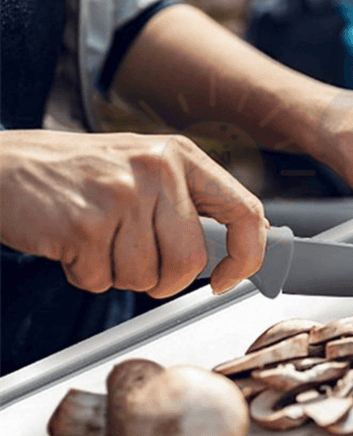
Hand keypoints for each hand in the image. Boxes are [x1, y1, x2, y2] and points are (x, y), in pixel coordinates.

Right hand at [0, 130, 266, 297]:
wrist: (4, 166)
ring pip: (147, 276)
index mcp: (180, 155)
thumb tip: (231, 251)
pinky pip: (103, 280)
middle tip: (141, 266)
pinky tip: (73, 244)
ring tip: (98, 241)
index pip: (244, 210)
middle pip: (191, 259)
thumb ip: (186, 202)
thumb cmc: (80, 175)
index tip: (231, 277)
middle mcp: (157, 169)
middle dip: (168, 280)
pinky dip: (87, 275)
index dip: (246, 254)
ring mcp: (121, 195)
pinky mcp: (85, 224)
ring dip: (120, 275)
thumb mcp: (144, 168)